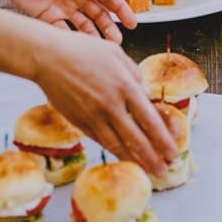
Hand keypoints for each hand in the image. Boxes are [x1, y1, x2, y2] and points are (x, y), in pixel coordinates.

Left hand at [0, 0, 136, 42]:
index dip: (121, 10)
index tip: (132, 23)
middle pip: (100, 15)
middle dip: (110, 29)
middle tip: (117, 43)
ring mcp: (64, 9)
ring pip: (85, 26)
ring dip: (95, 38)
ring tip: (103, 50)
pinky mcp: (48, 19)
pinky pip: (64, 32)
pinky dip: (73, 41)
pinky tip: (80, 49)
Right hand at [31, 31, 178, 176]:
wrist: (48, 57)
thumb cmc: (81, 50)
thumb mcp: (115, 53)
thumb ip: (133, 74)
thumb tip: (143, 93)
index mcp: (125, 86)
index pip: (150, 120)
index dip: (163, 140)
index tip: (173, 152)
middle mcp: (112, 105)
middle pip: (137, 139)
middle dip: (154, 158)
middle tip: (165, 171)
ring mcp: (94, 116)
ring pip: (118, 146)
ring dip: (135, 161)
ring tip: (148, 172)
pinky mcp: (79, 122)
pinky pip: (101, 141)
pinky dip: (114, 151)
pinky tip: (124, 158)